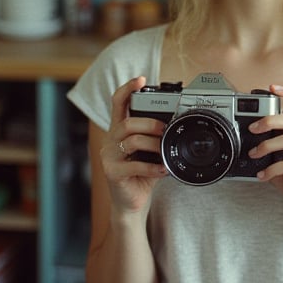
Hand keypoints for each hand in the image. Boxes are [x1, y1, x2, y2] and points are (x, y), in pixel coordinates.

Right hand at [100, 77, 167, 213]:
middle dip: (150, 123)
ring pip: (131, 140)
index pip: (117, 103)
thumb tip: (173, 124)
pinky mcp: (112, 173)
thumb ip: (154, 136)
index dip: (127, 89)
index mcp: (119, 131)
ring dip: (153, 143)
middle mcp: (110, 141)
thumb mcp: (148, 151)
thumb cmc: (141, 174)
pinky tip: (162, 169)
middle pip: (127, 122)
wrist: (131, 203)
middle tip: (165, 129)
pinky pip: (134, 165)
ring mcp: (109, 157)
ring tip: (164, 150)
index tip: (141, 79)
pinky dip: (152, 166)